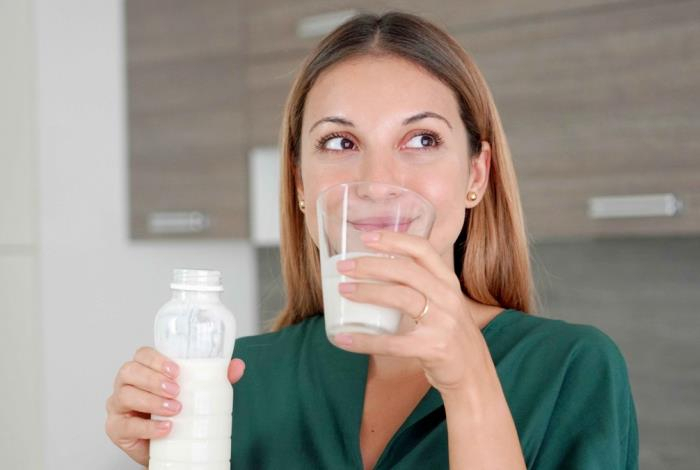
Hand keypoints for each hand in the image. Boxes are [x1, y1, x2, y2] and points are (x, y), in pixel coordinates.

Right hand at [105, 347, 244, 465]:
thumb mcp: (197, 392)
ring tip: (175, 409)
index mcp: (144, 369)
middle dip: (153, 379)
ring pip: (125, 395)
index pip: (142, 354)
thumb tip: (237, 366)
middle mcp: (127, 383)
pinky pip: (126, 425)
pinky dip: (147, 426)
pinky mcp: (116, 428)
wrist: (169, 446)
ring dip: (151, 401)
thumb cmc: (177, 412)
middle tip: (177, 391)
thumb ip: (216, 377)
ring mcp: (118, 405)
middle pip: (129, 371)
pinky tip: (165, 428)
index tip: (176, 370)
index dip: (156, 359)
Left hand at [333, 230, 491, 394]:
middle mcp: (448, 298)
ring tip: (343, 291)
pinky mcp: (433, 348)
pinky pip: (393, 343)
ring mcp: (443, 323)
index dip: (394, 240)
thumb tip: (376, 272)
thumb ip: (421, 287)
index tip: (367, 237)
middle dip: (372, 265)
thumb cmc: (450, 336)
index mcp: (448, 282)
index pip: (422, 250)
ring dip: (368, 292)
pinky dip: (365, 340)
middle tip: (344, 266)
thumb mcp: (444, 304)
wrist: (474, 375)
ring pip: (401, 298)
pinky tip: (343, 338)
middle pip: (407, 271)